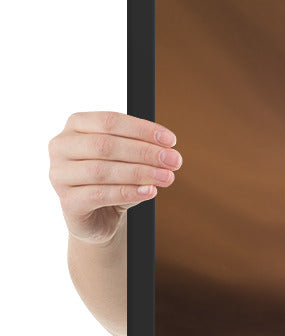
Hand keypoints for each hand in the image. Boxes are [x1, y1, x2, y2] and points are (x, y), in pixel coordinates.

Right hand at [48, 112, 182, 244]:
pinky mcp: (67, 202)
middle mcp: (61, 147)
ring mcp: (59, 175)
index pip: (109, 121)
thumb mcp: (129, 159)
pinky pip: (99, 195)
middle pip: (106, 145)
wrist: (100, 215)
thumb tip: (167, 153)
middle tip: (174, 161)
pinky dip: (128, 192)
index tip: (171, 141)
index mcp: (76, 126)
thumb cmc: (114, 179)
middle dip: (145, 152)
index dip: (142, 129)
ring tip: (167, 177)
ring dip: (140, 173)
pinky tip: (149, 192)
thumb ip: (143, 151)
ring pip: (102, 170)